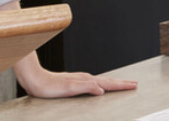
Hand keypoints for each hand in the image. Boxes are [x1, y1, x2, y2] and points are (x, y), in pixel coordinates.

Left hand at [19, 67, 136, 97]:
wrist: (34, 79)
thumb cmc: (49, 86)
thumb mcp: (69, 88)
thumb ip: (86, 87)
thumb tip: (101, 89)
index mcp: (86, 80)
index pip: (108, 83)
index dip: (121, 85)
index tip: (133, 85)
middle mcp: (84, 79)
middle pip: (107, 80)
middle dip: (121, 83)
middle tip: (133, 84)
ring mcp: (78, 80)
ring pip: (100, 81)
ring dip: (112, 83)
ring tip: (120, 85)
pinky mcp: (73, 83)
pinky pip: (92, 83)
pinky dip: (100, 84)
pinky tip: (98, 87)